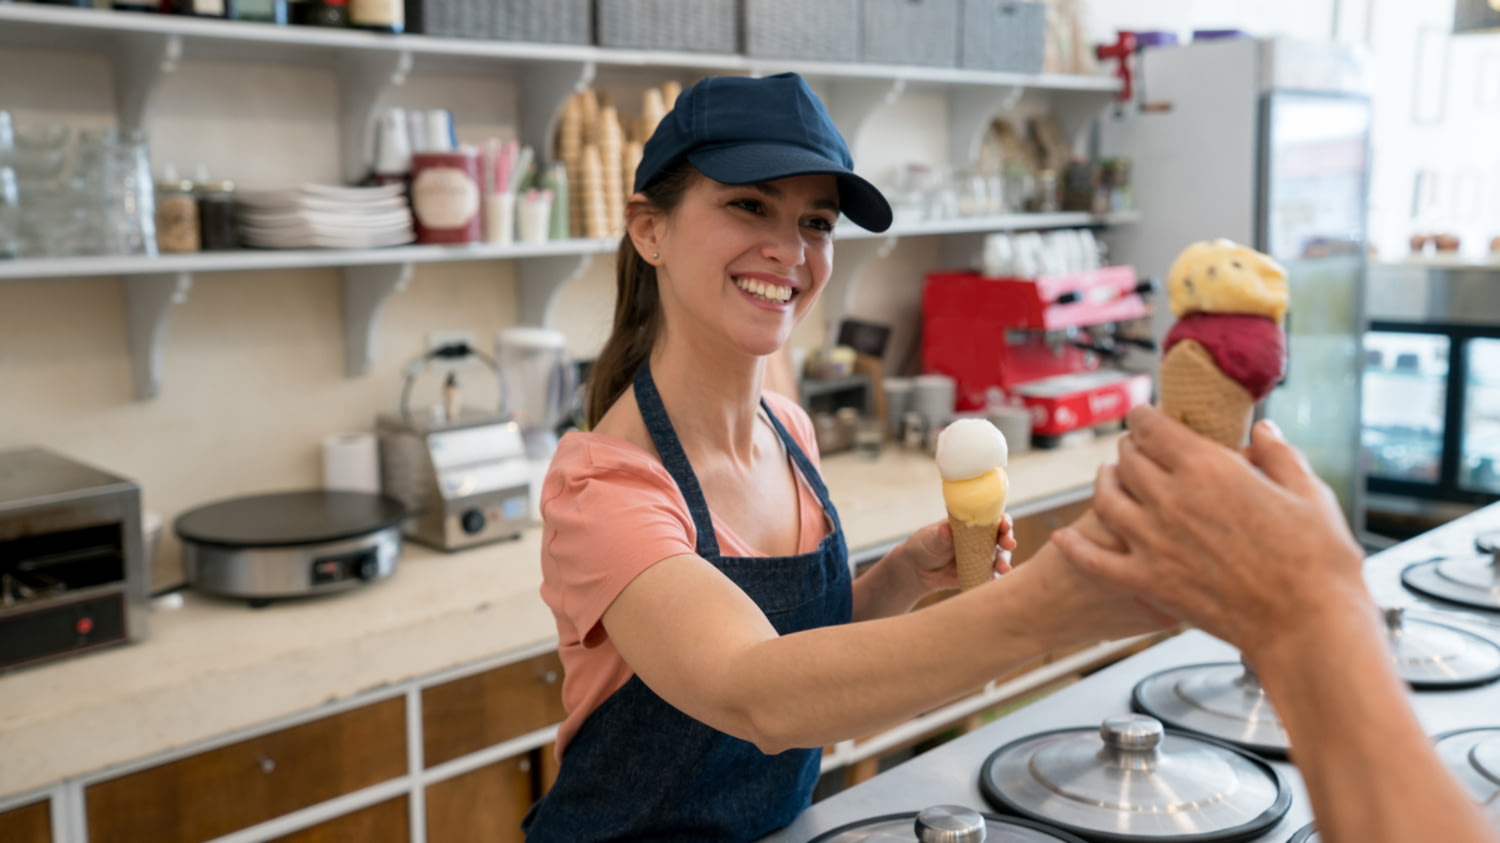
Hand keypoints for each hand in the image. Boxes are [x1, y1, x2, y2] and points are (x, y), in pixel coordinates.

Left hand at [901, 514, 1016, 591]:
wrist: (917, 570)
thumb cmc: (924, 545)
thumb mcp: (930, 538)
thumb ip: (940, 535)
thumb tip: (946, 529)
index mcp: (971, 525)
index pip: (992, 519)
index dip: (1002, 520)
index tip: (1005, 524)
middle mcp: (981, 539)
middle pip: (1001, 538)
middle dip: (1008, 540)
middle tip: (1009, 544)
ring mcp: (981, 558)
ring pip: (999, 558)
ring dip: (1004, 562)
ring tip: (1003, 568)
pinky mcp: (979, 574)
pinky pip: (991, 577)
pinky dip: (996, 579)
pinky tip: (996, 581)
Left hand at [1051, 406, 1368, 659]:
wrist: (1307, 625)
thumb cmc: (1318, 562)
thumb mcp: (1308, 493)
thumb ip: (1278, 455)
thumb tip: (1263, 430)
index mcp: (1208, 468)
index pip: (1154, 428)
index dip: (1145, 418)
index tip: (1144, 416)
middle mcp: (1170, 499)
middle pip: (1128, 460)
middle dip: (1129, 449)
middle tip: (1133, 449)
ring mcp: (1153, 542)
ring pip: (1105, 500)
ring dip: (1103, 483)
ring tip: (1107, 479)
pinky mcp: (1147, 581)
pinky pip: (1094, 559)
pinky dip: (1074, 546)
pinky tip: (1062, 537)